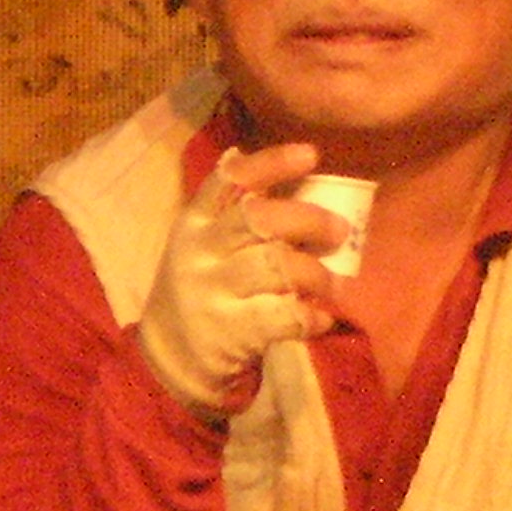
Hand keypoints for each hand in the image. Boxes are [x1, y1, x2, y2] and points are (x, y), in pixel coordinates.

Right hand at [136, 144, 342, 416]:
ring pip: (277, 266)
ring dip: (316, 274)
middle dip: (310, 221)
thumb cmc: (207, 286)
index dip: (272, 163)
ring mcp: (211, 291)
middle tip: (340, 232)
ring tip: (332, 286)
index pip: (230, 180)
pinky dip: (310, 317)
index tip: (311, 154)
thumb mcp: (208, 243)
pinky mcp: (229, 331)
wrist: (171, 356)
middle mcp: (200, 250)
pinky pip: (283, 316)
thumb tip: (301, 164)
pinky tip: (318, 319)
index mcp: (196, 221)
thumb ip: (242, 211)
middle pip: (260, 220)